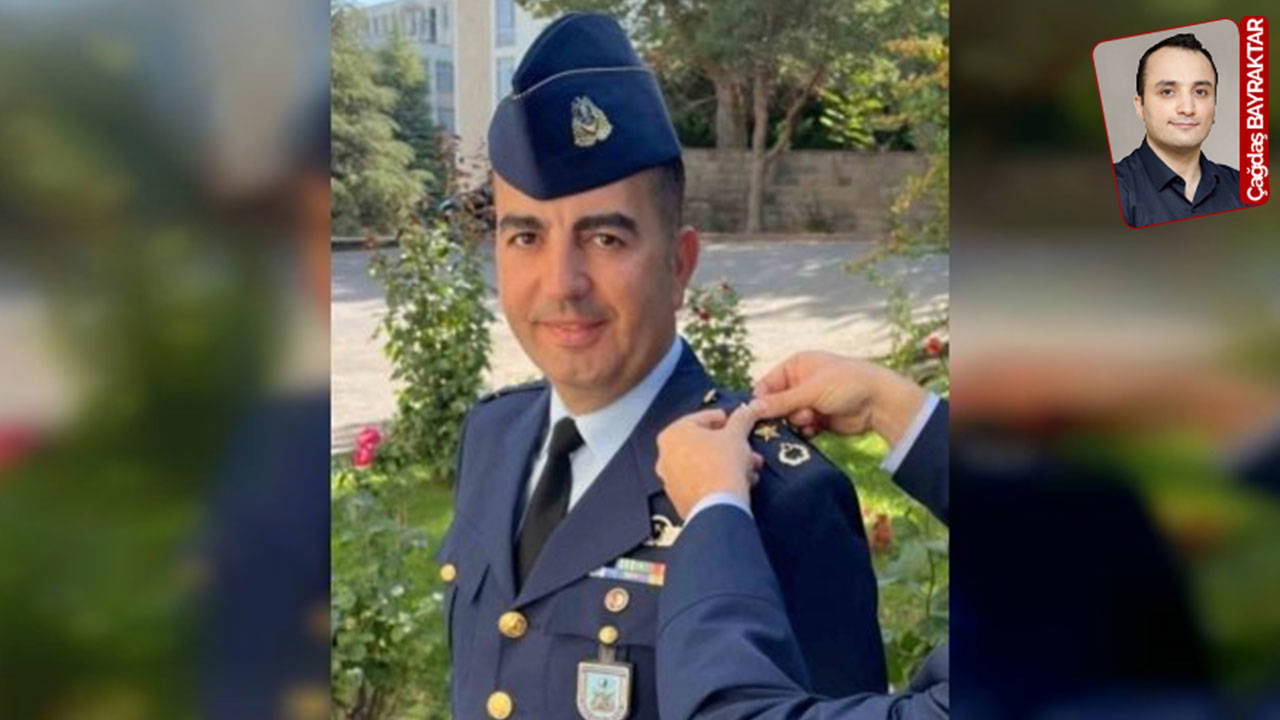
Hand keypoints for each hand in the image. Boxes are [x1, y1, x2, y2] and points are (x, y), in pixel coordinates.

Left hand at [656, 404, 762, 518]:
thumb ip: (743, 418)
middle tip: (748, 449)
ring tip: (750, 468)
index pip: (702, 419)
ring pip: (704, 464)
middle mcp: (665, 456)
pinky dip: (719, 480)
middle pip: (703, 444)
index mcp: (672, 434)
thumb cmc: (723, 462)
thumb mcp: (736, 435)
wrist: (717, 507)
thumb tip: (753, 406)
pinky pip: (701, 483)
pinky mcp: (679, 500)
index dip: (725, 419)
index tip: (740, 423)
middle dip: (730, 446)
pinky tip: (740, 483)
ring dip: (729, 464)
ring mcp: (670, 480)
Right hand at [750, 351, 926, 445]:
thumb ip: (781, 401)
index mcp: (796, 366)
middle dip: (782, 414)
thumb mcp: (811, 390)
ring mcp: (809, 402)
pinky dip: (806, 431)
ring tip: (812, 419)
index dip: (762, 401)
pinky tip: (816, 428)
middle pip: (775, 405)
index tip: (759, 416)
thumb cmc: (847, 384)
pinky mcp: (818, 419)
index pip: (766, 385)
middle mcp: (799, 383)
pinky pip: (801, 429)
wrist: (880, 403)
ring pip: (788, 419)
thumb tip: (752, 409)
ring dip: (797, 422)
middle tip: (795, 416)